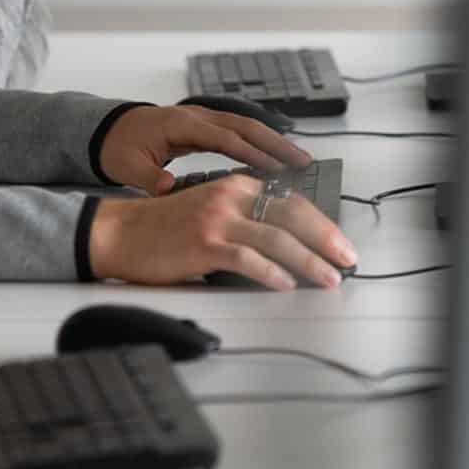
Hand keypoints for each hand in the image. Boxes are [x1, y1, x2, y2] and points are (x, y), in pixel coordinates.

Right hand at [88, 176, 357, 289]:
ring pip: (276, 239)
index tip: (339, 242)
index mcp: (232, 184)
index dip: (321, 222)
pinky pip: (247, 260)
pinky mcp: (203, 244)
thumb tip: (287, 243)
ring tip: (328, 278)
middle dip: (325, 239)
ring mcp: (216, 220)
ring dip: (309, 262)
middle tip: (347, 259)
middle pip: (291, 216)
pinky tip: (285, 284)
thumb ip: (243, 217)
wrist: (120, 232)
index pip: (290, 200)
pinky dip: (271, 273)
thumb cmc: (163, 226)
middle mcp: (227, 197)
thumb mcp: (209, 208)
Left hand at [98, 104, 311, 195]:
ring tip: (300, 160)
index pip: (223, 137)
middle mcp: (194, 116)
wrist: (105, 130)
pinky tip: (274, 159)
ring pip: (244, 126)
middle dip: (275, 142)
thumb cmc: (116, 147)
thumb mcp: (127, 166)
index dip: (252, 152)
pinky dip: (257, 143)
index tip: (277, 169)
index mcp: (179, 124)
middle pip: (243, 125)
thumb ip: (148, 178)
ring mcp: (199, 119)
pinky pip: (236, 132)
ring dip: (272, 141)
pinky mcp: (201, 126)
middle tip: (304, 161)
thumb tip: (167, 188)